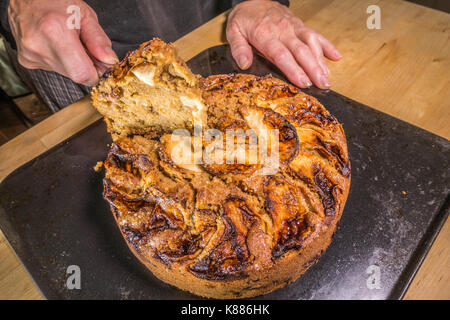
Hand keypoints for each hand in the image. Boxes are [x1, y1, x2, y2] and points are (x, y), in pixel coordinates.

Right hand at [8, 0, 117, 85]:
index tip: (100, 65)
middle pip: (74, 74)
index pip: (82, 73)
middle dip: (85, 65)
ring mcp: (30, 54)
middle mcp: (39, 46)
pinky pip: (53, 68)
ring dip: (72, 62)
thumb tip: (109, 61)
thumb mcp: (84, 14)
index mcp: (55, 32)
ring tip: (66, 40)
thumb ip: (98, 40)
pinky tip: (55, 43)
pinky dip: (60, 59)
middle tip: (84, 47)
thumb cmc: (54, 0)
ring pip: (64, 72)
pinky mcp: (26, 60)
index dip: (95, 73)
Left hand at [226, 0, 341, 88]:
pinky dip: (327, 45)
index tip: (303, 83)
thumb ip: (238, 48)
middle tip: (322, 85)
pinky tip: (336, 57)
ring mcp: (294, 27)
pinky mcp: (300, 25)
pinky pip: (315, 34)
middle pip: (301, 51)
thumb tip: (244, 64)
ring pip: (311, 43)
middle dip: (313, 69)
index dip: (294, 69)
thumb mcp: (233, 32)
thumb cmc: (244, 19)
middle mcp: (283, 31)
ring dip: (321, 61)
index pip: (282, 55)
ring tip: (327, 78)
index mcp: (265, 35)